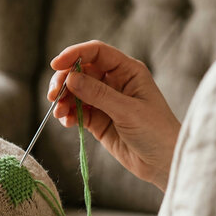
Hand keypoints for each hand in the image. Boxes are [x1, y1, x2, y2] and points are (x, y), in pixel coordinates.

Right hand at [49, 40, 180, 190]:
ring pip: (75, 92)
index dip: (74, 54)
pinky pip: (77, 111)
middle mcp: (114, 82)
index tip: (55, 65)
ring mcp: (105, 101)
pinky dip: (68, 115)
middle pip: (81, 71)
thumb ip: (99, 94)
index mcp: (127, 71)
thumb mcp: (128, 111)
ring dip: (63, 100)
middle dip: (64, 81)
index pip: (96, 53)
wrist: (163, 163)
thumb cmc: (156, 132)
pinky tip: (67, 122)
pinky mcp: (97, 120)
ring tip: (59, 114)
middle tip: (53, 96)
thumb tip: (71, 79)